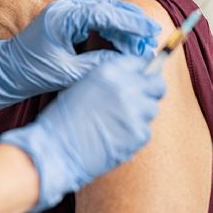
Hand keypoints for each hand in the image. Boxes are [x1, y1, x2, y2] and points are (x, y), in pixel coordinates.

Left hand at [0, 0, 160, 113]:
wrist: (6, 70)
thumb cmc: (31, 72)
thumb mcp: (68, 73)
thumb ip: (98, 65)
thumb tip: (127, 62)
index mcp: (62, 18)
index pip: (104, 13)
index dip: (130, 23)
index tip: (149, 32)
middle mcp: (63, 9)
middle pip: (106, 7)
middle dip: (130, 22)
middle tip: (151, 37)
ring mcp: (64, 12)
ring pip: (102, 10)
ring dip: (122, 24)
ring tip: (141, 41)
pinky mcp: (65, 20)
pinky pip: (94, 17)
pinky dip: (110, 27)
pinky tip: (122, 40)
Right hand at [0, 54, 165, 212]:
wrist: (56, 148)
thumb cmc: (63, 119)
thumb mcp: (83, 86)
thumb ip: (109, 80)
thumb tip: (133, 79)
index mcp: (108, 71)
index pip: (141, 63)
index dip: (142, 72)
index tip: (142, 79)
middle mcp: (125, 87)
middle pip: (157, 85)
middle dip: (151, 91)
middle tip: (139, 101)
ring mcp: (134, 111)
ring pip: (152, 109)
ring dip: (140, 114)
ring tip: (117, 122)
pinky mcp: (139, 134)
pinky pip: (145, 131)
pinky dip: (133, 134)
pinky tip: (114, 136)